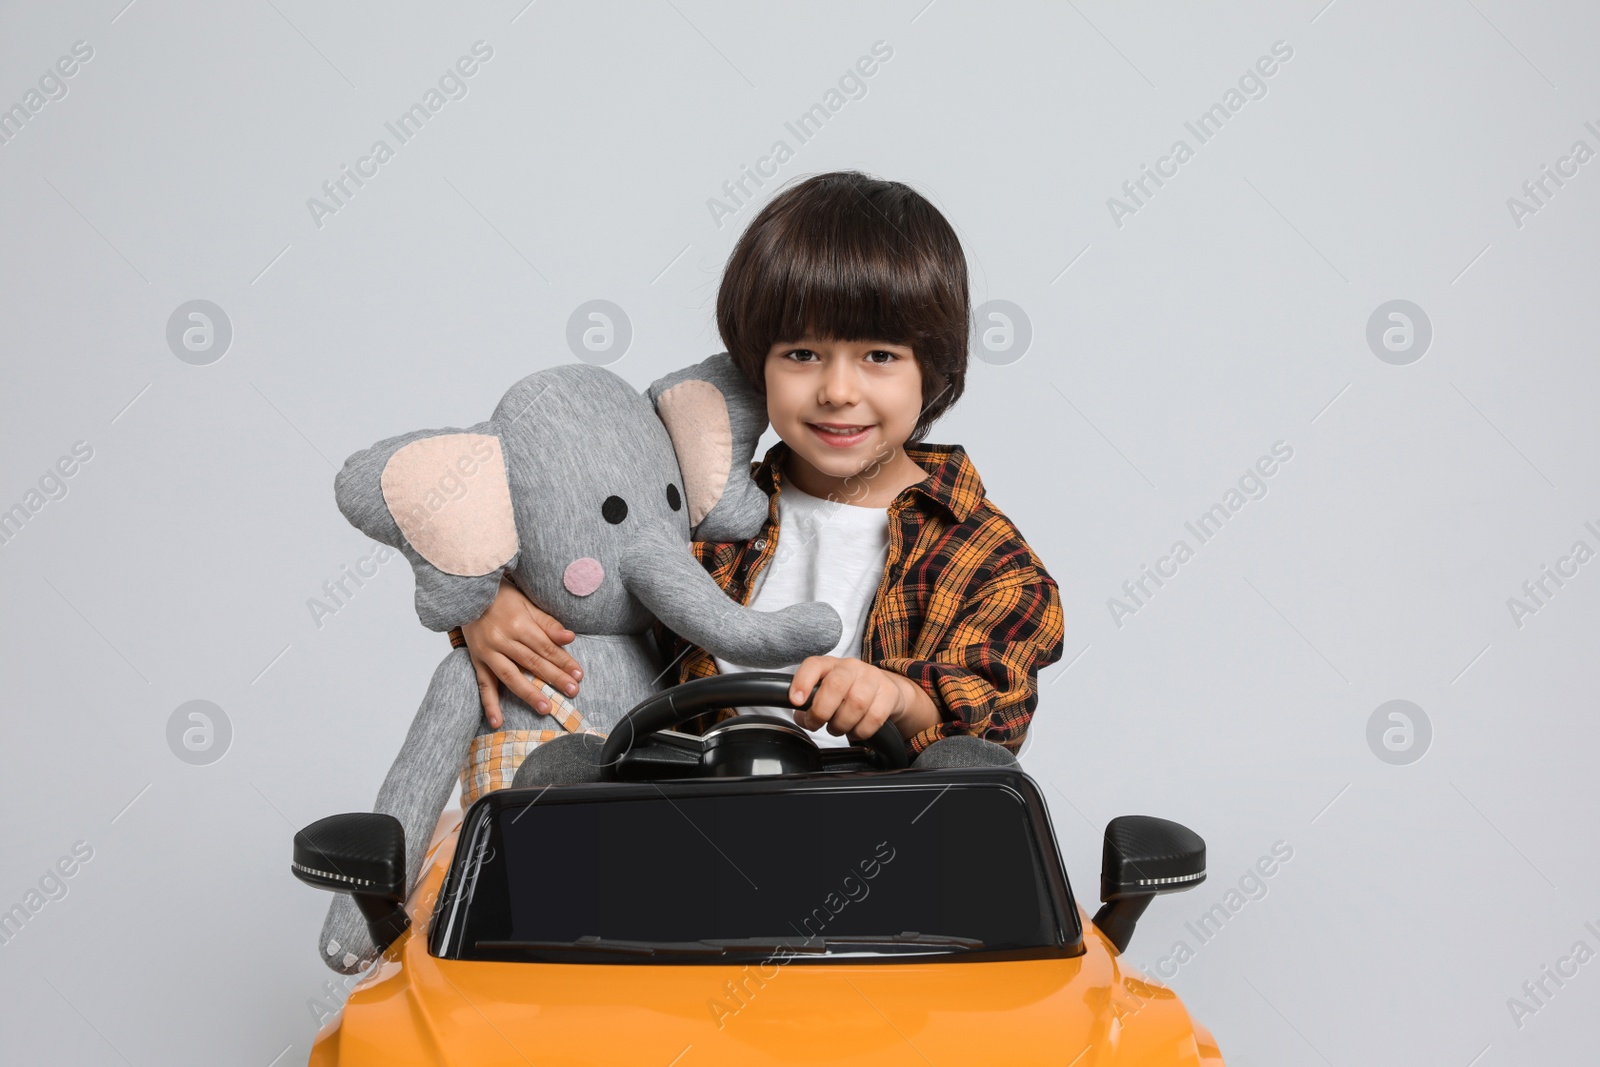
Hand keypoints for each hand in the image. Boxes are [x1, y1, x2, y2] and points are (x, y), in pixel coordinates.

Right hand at [460, 579, 582, 728]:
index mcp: (518, 624)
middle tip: (572, 691)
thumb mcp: (527, 603)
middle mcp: (502, 640)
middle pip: (532, 663)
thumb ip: (547, 623)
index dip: (563, 661)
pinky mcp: (477, 661)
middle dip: (554, 678)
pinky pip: (483, 685)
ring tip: (545, 708)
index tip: (578, 674)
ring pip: (511, 676)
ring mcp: (488, 653)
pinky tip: (498, 721)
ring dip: (529, 694)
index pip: (545, 647)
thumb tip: (570, 637)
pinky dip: (490, 705)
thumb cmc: (501, 597)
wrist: (467, 595)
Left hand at [786, 656, 936, 741]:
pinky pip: (874, 718)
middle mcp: (851, 667)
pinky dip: (860, 731)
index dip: (803, 682)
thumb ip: (810, 703)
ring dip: (841, 724)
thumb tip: (802, 717)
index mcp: (830, 664)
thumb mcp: (826, 691)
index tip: (796, 700)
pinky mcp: (889, 693)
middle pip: (836, 685)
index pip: (814, 665)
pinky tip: (855, 730)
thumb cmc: (848, 692)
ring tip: (837, 728)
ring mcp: (873, 678)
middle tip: (816, 723)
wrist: (885, 689)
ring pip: (856, 704)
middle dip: (821, 711)